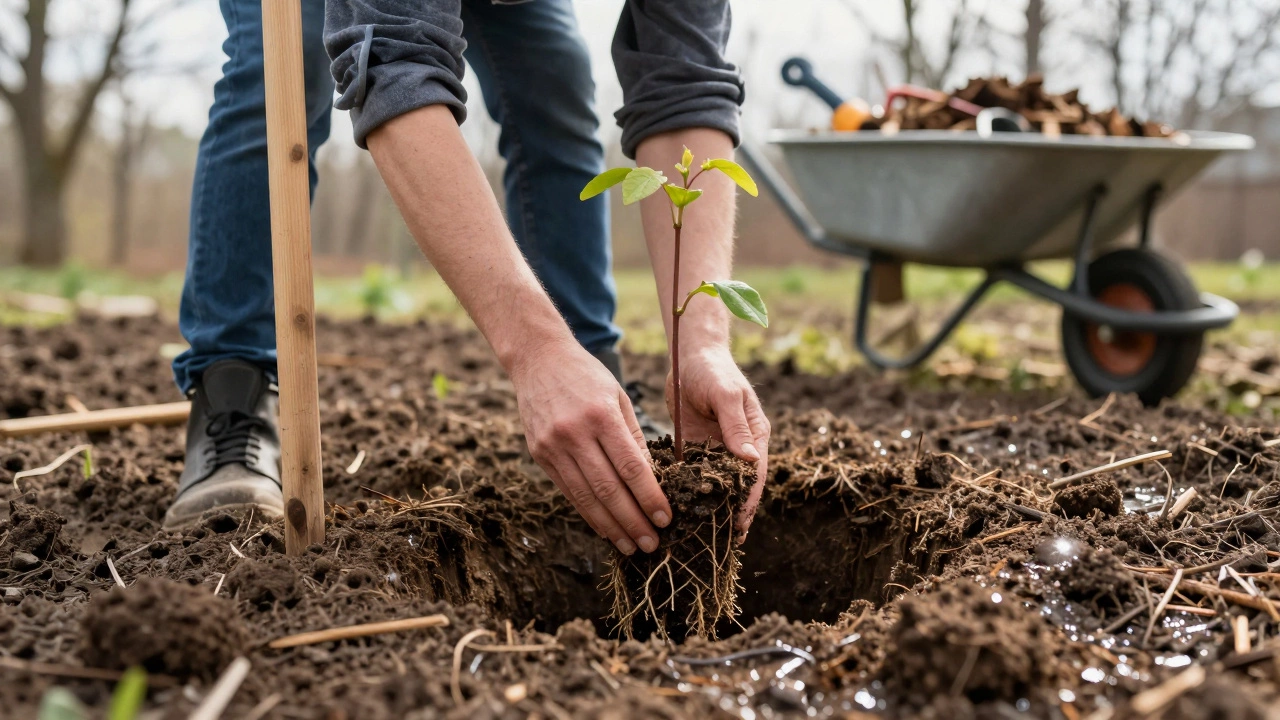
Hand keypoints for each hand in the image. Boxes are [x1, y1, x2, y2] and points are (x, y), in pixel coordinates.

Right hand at [509, 339, 671, 555]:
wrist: (538, 360)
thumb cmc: (587, 376)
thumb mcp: (619, 396)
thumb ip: (634, 437)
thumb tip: (651, 479)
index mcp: (601, 415)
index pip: (630, 466)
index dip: (649, 496)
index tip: (665, 518)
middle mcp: (574, 433)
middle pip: (608, 488)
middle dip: (633, 521)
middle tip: (653, 543)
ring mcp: (552, 446)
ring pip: (586, 497)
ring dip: (612, 526)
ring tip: (632, 546)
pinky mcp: (539, 455)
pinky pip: (568, 491)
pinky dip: (588, 514)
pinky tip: (606, 529)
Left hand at [665, 345, 769, 542]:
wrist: (691, 355)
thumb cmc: (714, 370)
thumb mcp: (726, 395)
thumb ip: (736, 426)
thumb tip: (751, 459)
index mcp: (754, 435)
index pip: (754, 476)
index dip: (748, 502)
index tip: (740, 527)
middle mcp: (737, 446)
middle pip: (736, 486)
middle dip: (730, 513)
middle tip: (720, 543)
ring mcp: (715, 448)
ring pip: (714, 484)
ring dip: (709, 507)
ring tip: (700, 536)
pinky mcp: (694, 447)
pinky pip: (692, 474)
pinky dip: (688, 491)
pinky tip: (678, 510)